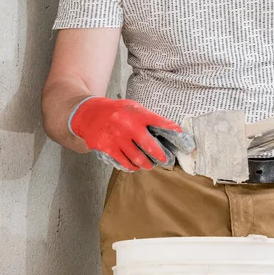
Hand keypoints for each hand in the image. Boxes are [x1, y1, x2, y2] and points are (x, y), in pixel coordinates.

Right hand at [69, 97, 194, 171]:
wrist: (89, 114)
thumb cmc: (116, 111)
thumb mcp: (132, 108)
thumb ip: (148, 118)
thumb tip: (168, 130)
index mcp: (137, 113)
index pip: (160, 122)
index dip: (173, 131)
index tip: (184, 139)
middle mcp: (128, 126)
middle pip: (150, 147)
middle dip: (161, 156)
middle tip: (166, 160)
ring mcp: (117, 138)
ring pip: (138, 159)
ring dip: (146, 164)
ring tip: (149, 164)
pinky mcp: (107, 148)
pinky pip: (124, 163)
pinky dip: (131, 166)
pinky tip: (134, 165)